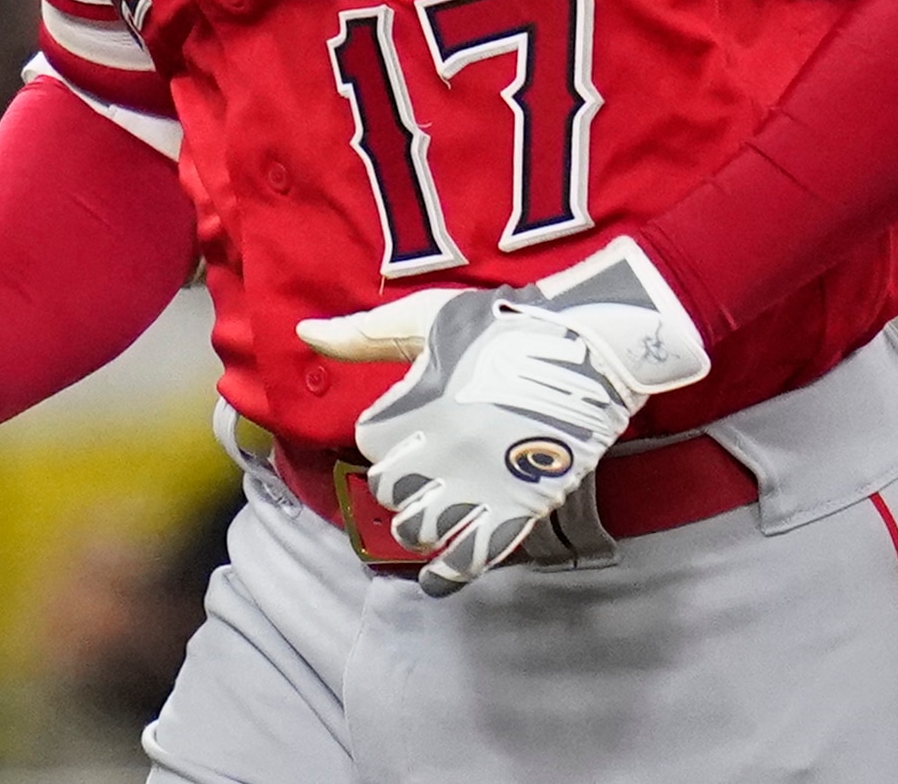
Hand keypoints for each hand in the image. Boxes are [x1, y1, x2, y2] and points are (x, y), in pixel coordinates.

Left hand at [296, 238, 708, 595]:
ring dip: (412, 523)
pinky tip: (433, 579)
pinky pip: (469, 559)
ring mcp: (481, 483)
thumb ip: (366, 334)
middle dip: (394, 477)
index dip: (382, 431)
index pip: (369, 438)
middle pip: (387, 487)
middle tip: (417, 464)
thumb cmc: (505, 324)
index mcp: (421, 402)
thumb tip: (306, 331)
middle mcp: (445, 449)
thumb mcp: (429, 317)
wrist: (591, 346)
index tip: (402, 422)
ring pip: (417, 529)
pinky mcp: (518, 508)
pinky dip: (445, 576)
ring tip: (424, 511)